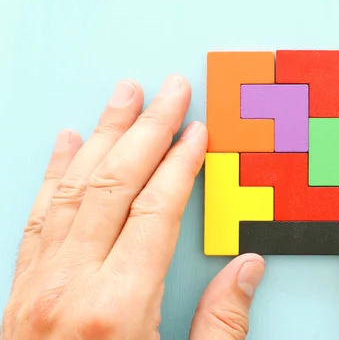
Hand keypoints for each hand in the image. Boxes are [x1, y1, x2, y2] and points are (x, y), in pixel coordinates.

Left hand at [2, 75, 263, 339]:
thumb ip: (220, 325)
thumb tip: (249, 269)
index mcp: (118, 306)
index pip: (157, 208)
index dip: (182, 163)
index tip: (198, 130)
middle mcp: (71, 284)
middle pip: (115, 183)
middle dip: (147, 128)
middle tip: (169, 89)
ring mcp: (39, 284)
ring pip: (74, 187)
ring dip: (102, 134)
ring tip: (123, 95)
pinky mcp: (21, 290)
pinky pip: (40, 215)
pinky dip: (54, 172)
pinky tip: (66, 142)